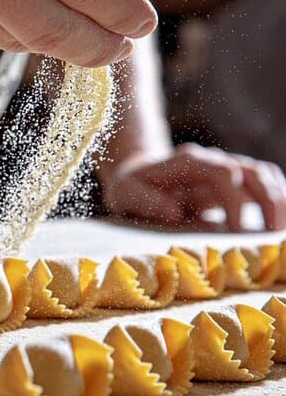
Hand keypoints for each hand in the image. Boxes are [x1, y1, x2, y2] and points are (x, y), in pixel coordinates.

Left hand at [101, 143, 285, 230]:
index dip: (235, 201)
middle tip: (271, 234)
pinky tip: (278, 225)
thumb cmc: (130, 187)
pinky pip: (263, 187)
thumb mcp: (125, 193)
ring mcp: (226, 170)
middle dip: (268, 201)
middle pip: (251, 172)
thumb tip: (174, 213)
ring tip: (281, 231)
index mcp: (187, 162)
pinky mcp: (233, 184)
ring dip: (278, 201)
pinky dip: (276, 201)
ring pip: (263, 177)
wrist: (136, 175)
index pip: (223, 173)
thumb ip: (145, 201)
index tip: (236, 230)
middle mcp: (212, 162)